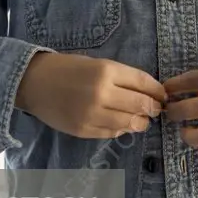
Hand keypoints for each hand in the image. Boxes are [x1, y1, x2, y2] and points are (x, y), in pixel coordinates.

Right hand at [15, 51, 167, 138]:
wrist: (34, 82)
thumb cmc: (68, 68)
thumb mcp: (97, 64)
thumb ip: (122, 78)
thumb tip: (149, 94)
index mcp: (106, 70)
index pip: (144, 83)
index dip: (158, 91)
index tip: (163, 95)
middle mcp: (101, 93)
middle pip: (140, 105)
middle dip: (153, 108)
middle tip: (156, 109)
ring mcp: (92, 114)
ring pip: (129, 123)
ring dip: (140, 123)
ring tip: (141, 120)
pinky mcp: (83, 130)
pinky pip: (111, 133)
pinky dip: (121, 130)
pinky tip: (122, 125)